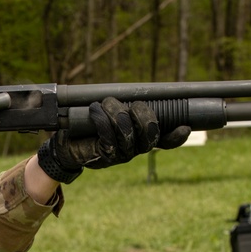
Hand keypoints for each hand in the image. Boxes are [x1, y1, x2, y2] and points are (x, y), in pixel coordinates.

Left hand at [36, 97, 190, 182]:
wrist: (65, 142)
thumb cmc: (89, 124)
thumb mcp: (109, 112)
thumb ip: (125, 105)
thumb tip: (137, 95)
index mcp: (141, 138)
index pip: (166, 140)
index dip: (176, 137)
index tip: (185, 127)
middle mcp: (134, 149)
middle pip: (151, 134)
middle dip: (142, 113)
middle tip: (130, 104)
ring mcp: (120, 155)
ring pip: (129, 132)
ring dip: (116, 112)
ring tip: (104, 104)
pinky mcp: (104, 156)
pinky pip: (109, 137)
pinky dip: (101, 119)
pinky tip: (95, 110)